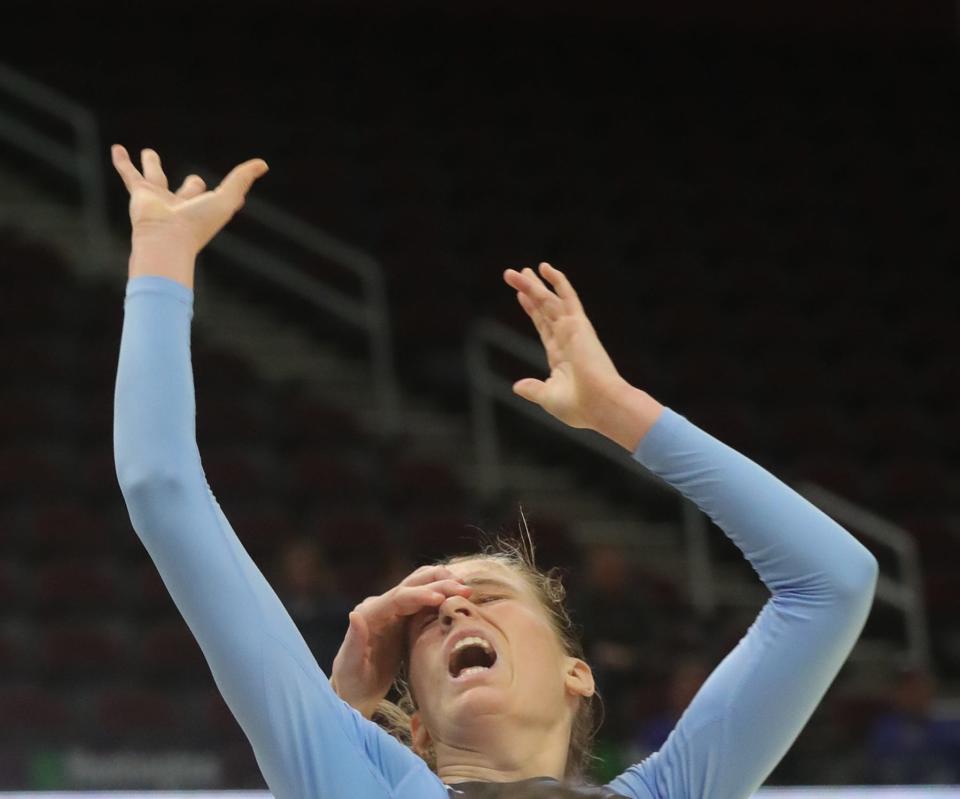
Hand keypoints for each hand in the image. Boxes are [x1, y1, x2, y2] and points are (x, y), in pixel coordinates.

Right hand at [111, 144, 267, 257]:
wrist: (165, 239)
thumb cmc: (197, 223)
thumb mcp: (226, 199)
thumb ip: (242, 180)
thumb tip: (263, 164)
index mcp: (205, 209)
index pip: (220, 197)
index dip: (229, 192)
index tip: (237, 193)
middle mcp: (183, 205)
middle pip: (189, 190)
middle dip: (192, 185)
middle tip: (196, 181)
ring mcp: (159, 200)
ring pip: (155, 177)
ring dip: (151, 165)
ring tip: (147, 152)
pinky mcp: (140, 194)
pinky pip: (128, 174)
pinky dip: (122, 162)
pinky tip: (116, 148)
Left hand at [330, 565, 471, 718]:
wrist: (354, 695)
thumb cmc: (351, 684)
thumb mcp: (350, 666)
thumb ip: (354, 640)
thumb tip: (355, 613)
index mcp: (370, 615)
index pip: (398, 598)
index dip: (420, 595)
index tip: (441, 599)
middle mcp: (382, 607)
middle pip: (412, 585)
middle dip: (438, 583)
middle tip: (465, 589)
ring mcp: (394, 612)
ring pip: (420, 587)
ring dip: (441, 584)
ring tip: (465, 589)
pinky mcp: (404, 621)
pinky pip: (425, 602)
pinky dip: (441, 597)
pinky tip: (458, 601)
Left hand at [503, 262, 628, 430]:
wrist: (601, 404)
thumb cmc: (580, 407)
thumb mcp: (548, 398)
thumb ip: (533, 389)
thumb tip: (517, 386)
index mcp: (561, 356)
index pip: (543, 327)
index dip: (533, 310)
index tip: (522, 296)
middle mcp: (567, 339)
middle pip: (544, 309)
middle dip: (531, 292)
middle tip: (517, 274)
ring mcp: (573, 330)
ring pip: (548, 300)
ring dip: (531, 285)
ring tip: (513, 272)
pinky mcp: (579, 324)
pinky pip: (566, 298)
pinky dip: (557, 282)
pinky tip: (544, 268)